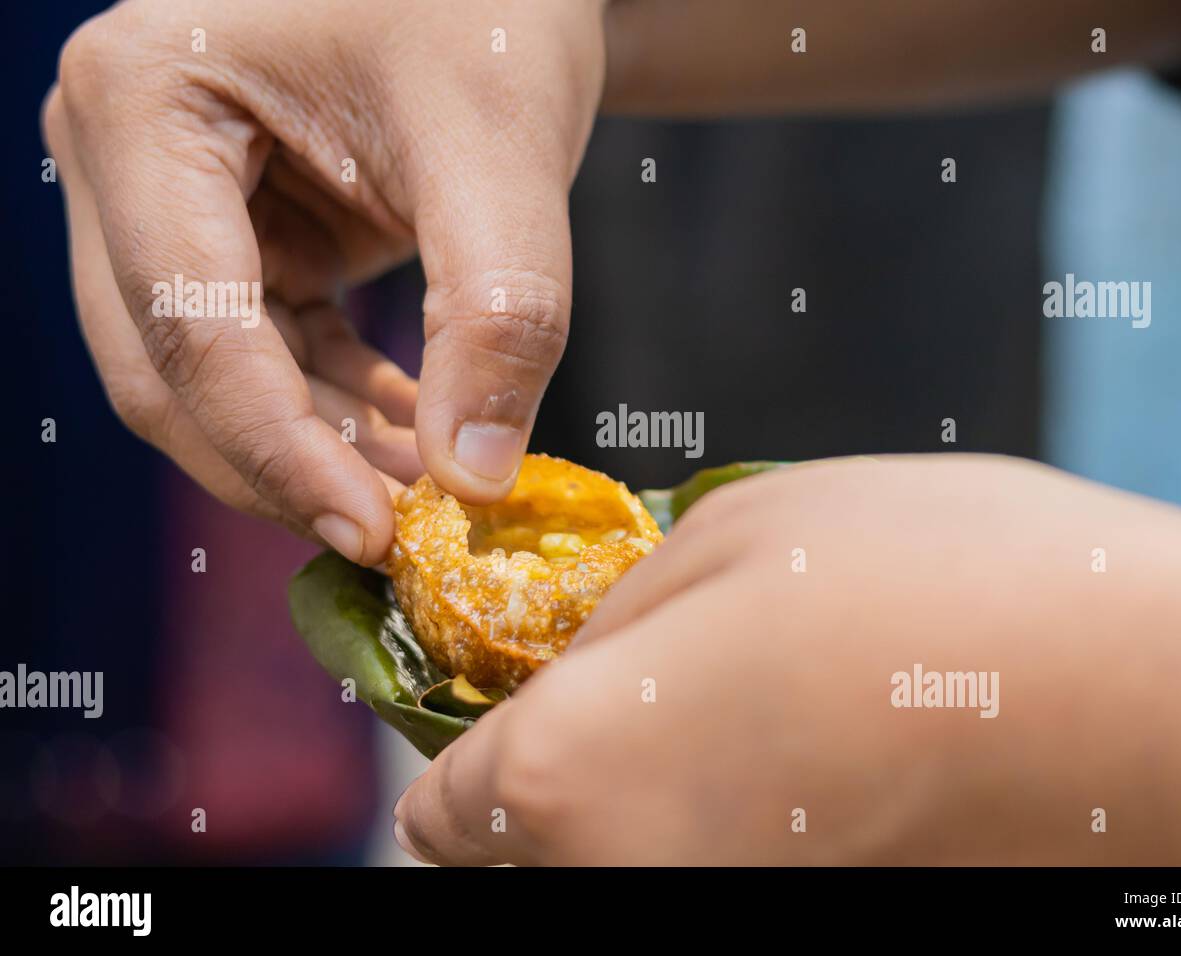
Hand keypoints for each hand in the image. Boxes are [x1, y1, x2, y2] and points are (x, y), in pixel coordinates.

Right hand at [44, 0, 607, 563]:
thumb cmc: (487, 2)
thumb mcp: (500, 147)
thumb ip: (495, 314)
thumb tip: (474, 479)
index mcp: (142, 101)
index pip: (190, 326)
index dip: (281, 453)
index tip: (382, 537)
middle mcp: (121, 152)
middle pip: (172, 370)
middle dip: (289, 465)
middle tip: (407, 536)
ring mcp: (166, 197)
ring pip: (217, 378)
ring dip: (321, 448)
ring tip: (438, 486)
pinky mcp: (230, 231)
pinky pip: (266, 352)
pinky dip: (338, 407)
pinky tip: (423, 434)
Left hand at [394, 455, 1180, 863]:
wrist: (1146, 704)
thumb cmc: (930, 585)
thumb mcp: (730, 536)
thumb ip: (607, 619)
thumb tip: (564, 664)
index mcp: (568, 779)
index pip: (438, 810)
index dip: (471, 740)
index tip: (519, 694)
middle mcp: (619, 889)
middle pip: (515, 859)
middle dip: (546, 781)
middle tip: (634, 695)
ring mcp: (715, 923)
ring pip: (610, 872)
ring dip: (634, 810)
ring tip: (734, 722)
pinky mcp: (797, 930)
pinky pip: (702, 878)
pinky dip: (716, 837)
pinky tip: (802, 770)